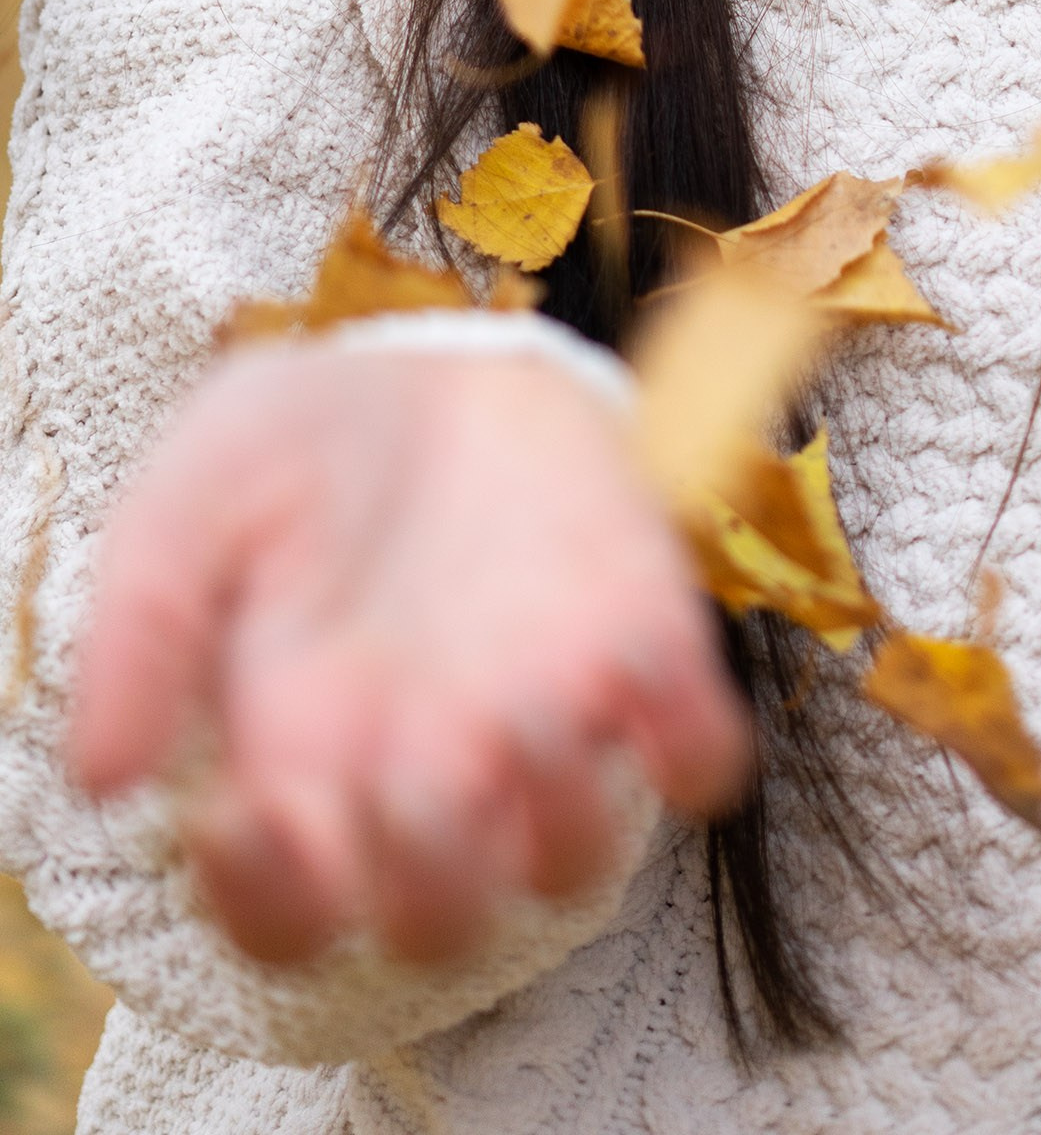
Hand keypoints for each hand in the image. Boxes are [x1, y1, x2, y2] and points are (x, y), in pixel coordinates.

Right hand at [69, 345, 750, 967]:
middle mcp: (428, 769)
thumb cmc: (305, 442)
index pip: (289, 923)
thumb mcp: (195, 493)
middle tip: (409, 760)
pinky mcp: (643, 643)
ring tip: (518, 701)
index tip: (241, 809)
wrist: (436, 352)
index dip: (269, 903)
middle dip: (429, 874)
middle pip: (442, 921)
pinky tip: (627, 655)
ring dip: (554, 814)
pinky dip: (692, 741)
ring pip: (572, 861)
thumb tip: (106, 774)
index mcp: (305, 761)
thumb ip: (140, 624)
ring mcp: (544, 717)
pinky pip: (699, 754)